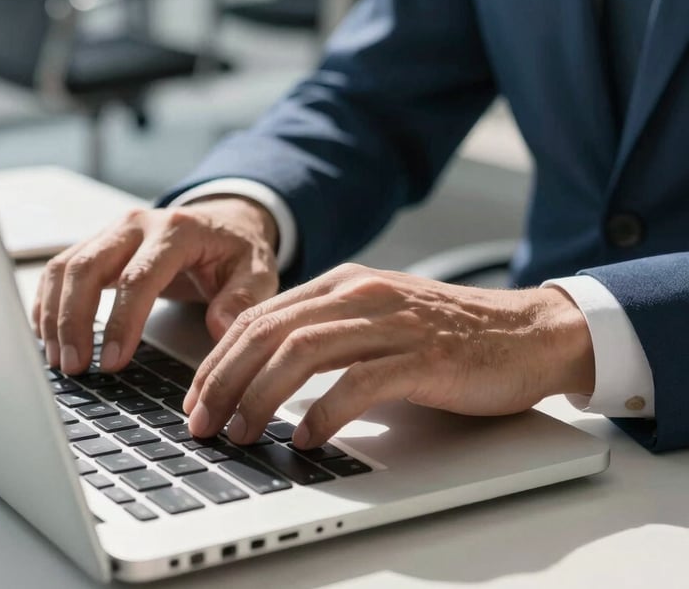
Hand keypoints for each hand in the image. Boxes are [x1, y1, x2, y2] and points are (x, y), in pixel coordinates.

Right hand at [32, 196, 278, 374]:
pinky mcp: (98, 244)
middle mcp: (137, 224)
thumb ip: (243, 297)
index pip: (139, 276)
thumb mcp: (257, 270)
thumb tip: (220, 327)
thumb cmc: (237, 250)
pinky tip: (47, 336)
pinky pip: (60, 269)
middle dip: (73, 320)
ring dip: (54, 315)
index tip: (113, 361)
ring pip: (66, 267)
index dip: (122, 321)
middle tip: (73, 366)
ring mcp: (112, 231)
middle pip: (88, 268)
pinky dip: (48, 302)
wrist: (225, 222)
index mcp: (177, 230)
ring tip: (60, 360)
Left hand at [183, 263, 593, 447]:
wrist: (525, 331)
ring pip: (302, 352)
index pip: (259, 316)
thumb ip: (327, 331)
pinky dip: (324, 413)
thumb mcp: (376, 317)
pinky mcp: (422, 355)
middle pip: (269, 332)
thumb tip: (266, 372)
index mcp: (343, 283)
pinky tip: (306, 438)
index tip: (196, 397)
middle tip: (201, 422)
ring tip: (241, 433)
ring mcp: (391, 323)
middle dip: (224, 380)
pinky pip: (358, 383)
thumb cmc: (448, 333)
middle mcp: (360, 294)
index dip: (218, 358)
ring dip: (260, 397)